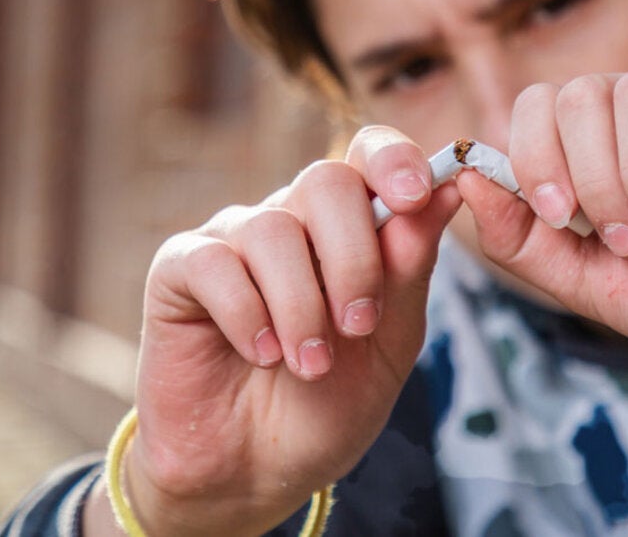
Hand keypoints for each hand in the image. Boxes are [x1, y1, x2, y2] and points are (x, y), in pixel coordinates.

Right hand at [107, 126, 457, 536]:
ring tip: (309, 365)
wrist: (252, 473)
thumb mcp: (388, 344)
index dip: (393, 160)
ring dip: (301, 306)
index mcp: (346, 227)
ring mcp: (232, 240)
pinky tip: (262, 354)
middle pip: (325, 181)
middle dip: (353, 256)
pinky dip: (248, 315)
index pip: (368, 155)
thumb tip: (448, 189)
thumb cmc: (324, 407)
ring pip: (272, 229)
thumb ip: (410, 269)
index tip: (415, 196)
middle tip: (358, 325)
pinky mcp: (179, 270)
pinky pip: (215, 264)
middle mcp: (289, 220)